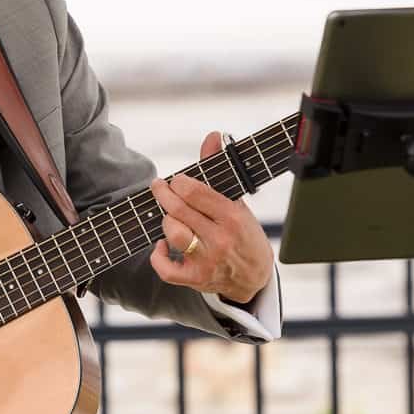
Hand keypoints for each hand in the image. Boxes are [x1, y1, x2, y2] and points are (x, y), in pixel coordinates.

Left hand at [148, 130, 273, 303]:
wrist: (254, 277)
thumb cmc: (244, 234)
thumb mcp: (237, 201)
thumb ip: (218, 168)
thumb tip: (212, 136)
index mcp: (233, 217)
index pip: (195, 192)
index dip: (179, 182)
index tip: (177, 180)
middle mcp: (220, 240)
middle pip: (179, 210)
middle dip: (164, 194)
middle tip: (160, 187)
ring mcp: (207, 261)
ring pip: (173, 234)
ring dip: (166, 221)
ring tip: (171, 216)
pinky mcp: (195, 278)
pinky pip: (166, 269)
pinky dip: (158, 256)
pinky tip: (163, 244)